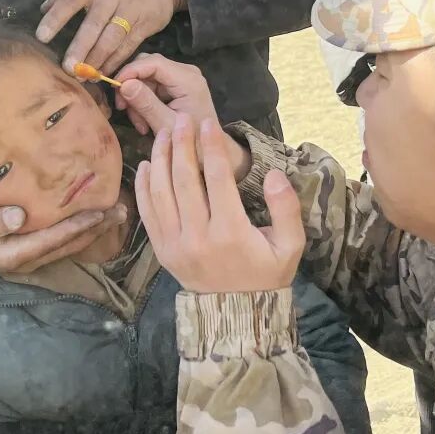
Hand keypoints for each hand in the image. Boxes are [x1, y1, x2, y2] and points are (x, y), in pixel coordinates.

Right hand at [0, 202, 128, 273]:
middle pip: (69, 244)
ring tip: (116, 213)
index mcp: (15, 254)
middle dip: (96, 228)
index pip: (54, 239)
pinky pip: (61, 241)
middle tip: (121, 210)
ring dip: (93, 229)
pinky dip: (80, 229)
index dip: (78, 226)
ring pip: (69, 244)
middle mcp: (28, 259)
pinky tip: (93, 218)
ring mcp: (31, 256)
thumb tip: (19, 217)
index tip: (100, 212)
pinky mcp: (30, 249)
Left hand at [36, 0, 186, 76]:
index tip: (42, 37)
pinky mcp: (145, 24)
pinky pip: (127, 47)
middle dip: (79, 49)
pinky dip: (115, 62)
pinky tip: (104, 72)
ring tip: (85, 76)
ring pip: (111, 40)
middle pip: (93, 25)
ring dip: (97, 60)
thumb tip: (43, 9)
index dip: (55, 18)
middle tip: (67, 68)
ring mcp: (130, 10)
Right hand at [114, 54, 250, 180]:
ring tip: (139, 124)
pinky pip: (153, 85)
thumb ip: (145, 103)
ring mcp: (183, 78)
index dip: (131, 71)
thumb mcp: (165, 125)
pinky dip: (145, 102)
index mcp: (188, 80)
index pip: (153, 62)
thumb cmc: (191, 141)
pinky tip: (145, 122)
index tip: (114, 87)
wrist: (209, 152)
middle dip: (133, 86)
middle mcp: (187, 73)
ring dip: (137, 98)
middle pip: (148, 66)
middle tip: (123, 109)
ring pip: (147, 76)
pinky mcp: (177, 86)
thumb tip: (124, 85)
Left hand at [136, 115, 303, 293]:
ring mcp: (175, 244)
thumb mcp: (290, 245)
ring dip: (161, 159)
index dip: (212, 147)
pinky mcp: (162, 251)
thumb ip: (286, 208)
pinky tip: (147, 164)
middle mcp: (198, 236)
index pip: (218, 178)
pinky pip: (147, 213)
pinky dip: (144, 187)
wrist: (238, 315)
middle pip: (184, 180)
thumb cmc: (267, 274)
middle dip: (182, 144)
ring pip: (161, 193)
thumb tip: (273, 174)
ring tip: (164, 134)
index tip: (209, 123)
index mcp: (231, 232)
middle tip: (182, 119)